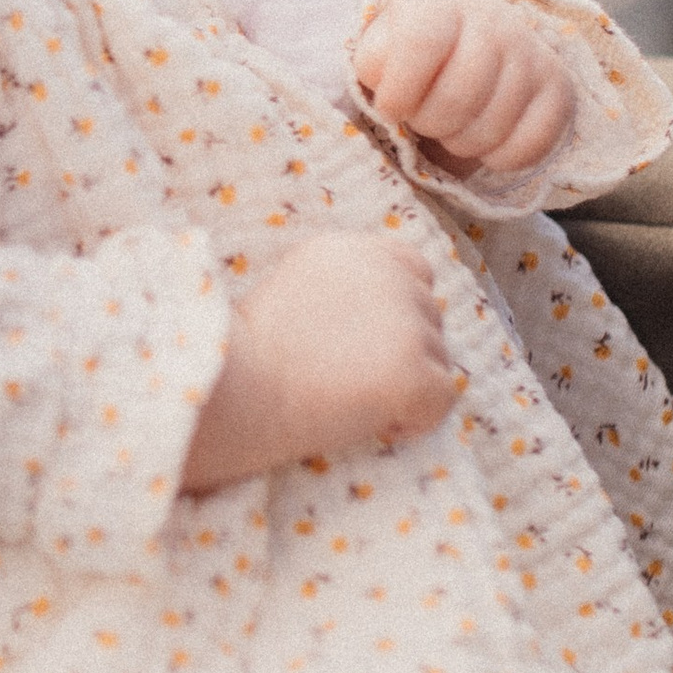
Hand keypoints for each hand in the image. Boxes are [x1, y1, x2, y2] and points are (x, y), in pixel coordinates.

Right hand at [180, 229, 457, 490]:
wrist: (232, 393)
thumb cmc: (248, 359)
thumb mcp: (293, 293)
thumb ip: (344, 291)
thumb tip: (387, 323)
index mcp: (351, 250)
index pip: (413, 269)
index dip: (399, 311)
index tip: (364, 344)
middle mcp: (386, 273)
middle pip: (430, 318)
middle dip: (403, 352)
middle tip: (347, 380)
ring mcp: (406, 322)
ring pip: (437, 361)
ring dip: (404, 388)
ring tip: (347, 401)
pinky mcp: (415, 370)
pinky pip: (440, 402)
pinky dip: (413, 422)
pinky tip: (367, 422)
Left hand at [352, 0, 574, 180]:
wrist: (468, 34)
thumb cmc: (414, 50)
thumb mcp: (381, 45)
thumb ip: (373, 62)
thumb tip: (387, 85)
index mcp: (442, 3)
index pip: (421, 45)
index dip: (400, 90)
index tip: (390, 108)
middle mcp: (496, 22)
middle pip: (459, 97)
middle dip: (428, 122)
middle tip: (421, 117)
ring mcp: (532, 55)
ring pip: (492, 128)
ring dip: (459, 142)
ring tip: (449, 126)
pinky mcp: (558, 88)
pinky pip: (530, 144)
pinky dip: (499, 157)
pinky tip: (483, 140)